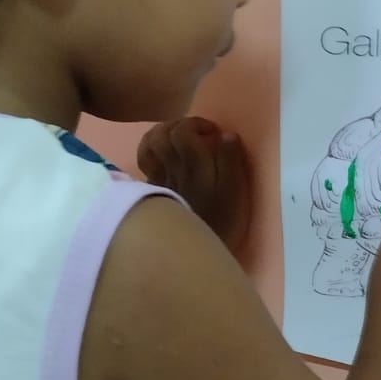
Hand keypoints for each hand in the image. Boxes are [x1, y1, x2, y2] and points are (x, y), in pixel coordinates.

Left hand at [138, 118, 250, 255]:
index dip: (197, 124)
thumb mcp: (236, 194)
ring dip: (163, 133)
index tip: (213, 133)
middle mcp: (172, 167)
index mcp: (195, 166)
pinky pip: (144, 160)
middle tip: (197, 134)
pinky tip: (164, 156)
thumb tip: (227, 135)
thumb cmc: (222, 223)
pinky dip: (152, 150)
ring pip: (149, 143)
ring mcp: (158, 178)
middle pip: (163, 133)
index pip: (184, 131)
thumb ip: (231, 162)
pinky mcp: (150, 188)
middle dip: (180, 125)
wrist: (192, 255)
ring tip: (178, 140)